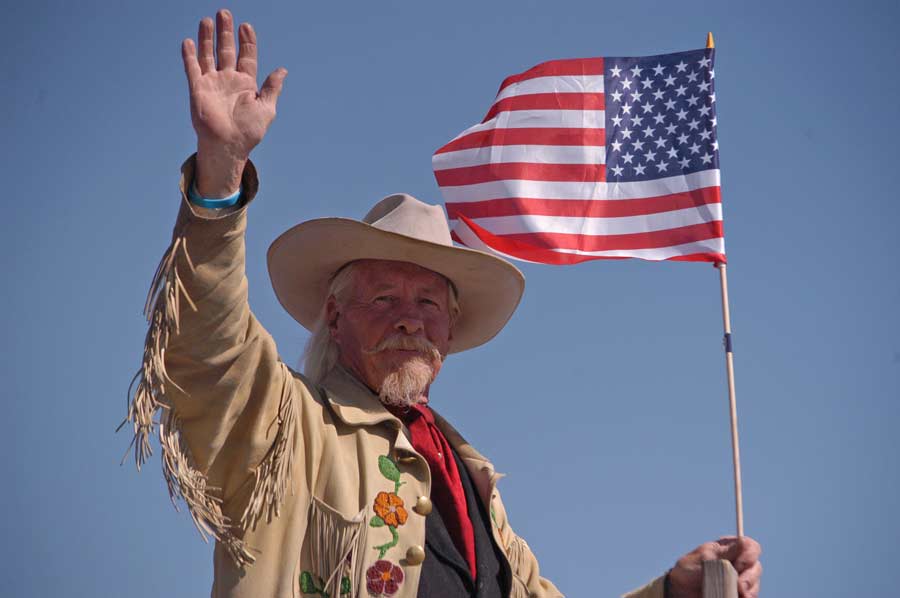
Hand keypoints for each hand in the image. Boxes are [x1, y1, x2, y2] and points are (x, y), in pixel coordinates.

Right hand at [181, 9, 287, 196]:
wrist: (229, 146)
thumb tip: (282, 70)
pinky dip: (190, 56)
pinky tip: (189, 41)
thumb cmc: (249, 131)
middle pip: (226, 50)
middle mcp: (228, 80)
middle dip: (225, 32)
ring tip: (207, 20)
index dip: (247, 41)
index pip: (246, 56)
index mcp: (245, 84)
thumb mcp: (267, 108)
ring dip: (207, 38)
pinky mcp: (198, 90)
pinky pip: (192, 69)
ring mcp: (212, 84)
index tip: (246, 26)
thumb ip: (272, 87)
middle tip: (224, 13)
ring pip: (208, 55)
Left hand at [668, 536, 761, 597]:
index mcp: (730, 549)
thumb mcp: (705, 558)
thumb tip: (744, 542)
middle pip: (756, 567)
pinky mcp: (738, 594)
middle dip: (749, 578)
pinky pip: (749, 596)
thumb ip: (725, 553)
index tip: (739, 564)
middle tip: (738, 586)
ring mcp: (740, 580)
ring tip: (736, 594)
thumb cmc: (689, 570)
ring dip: (748, 591)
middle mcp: (738, 563)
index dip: (749, 555)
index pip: (751, 547)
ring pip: (754, 585)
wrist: (680, 590)